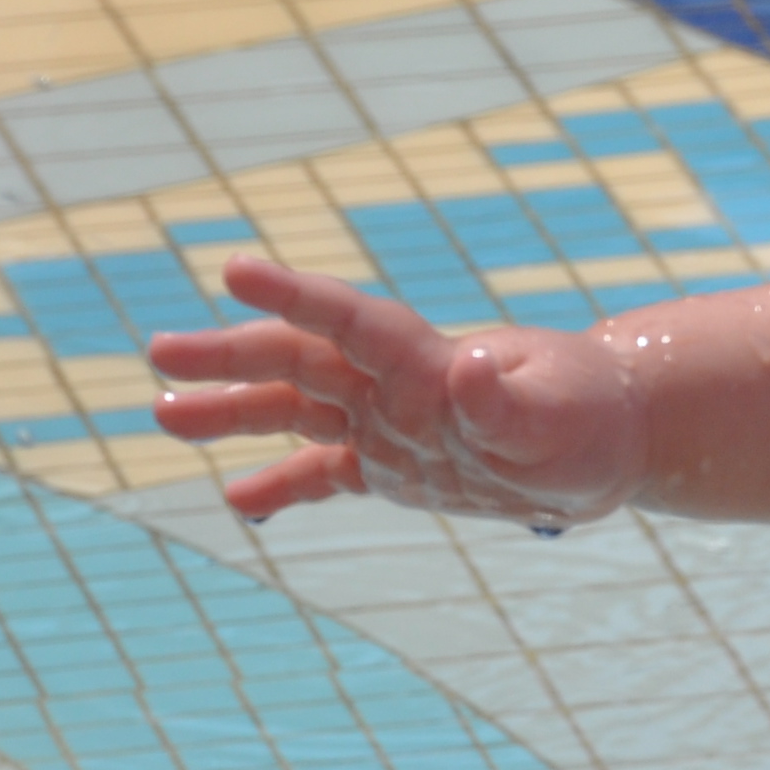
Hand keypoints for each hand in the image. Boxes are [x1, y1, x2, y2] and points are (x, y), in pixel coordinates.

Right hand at [144, 254, 642, 527]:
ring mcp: (388, 425)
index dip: (294, 295)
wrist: (611, 439)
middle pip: (301, 362)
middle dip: (231, 356)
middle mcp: (395, 387)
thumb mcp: (560, 419)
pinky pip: (324, 475)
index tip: (234, 268)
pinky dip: (280, 486)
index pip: (350, 322)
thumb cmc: (592, 420)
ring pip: (295, 411)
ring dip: (231, 410)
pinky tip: (235, 500)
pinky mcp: (395, 467)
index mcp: (427, 361)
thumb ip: (509, 401)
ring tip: (160, 410)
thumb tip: (473, 367)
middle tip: (158, 350)